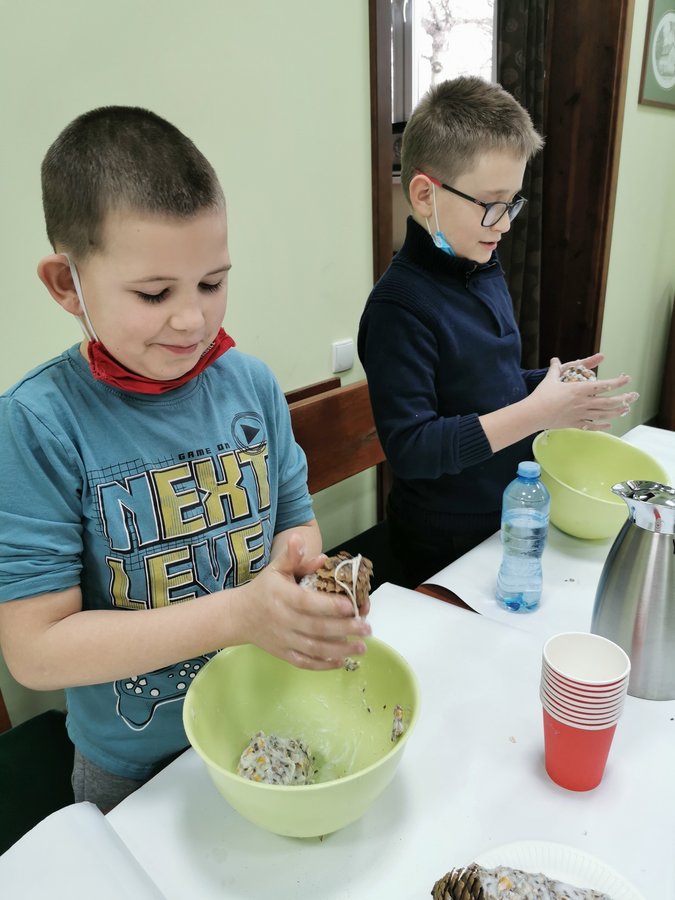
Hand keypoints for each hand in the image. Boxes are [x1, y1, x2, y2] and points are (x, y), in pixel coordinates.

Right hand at [233, 532, 371, 670]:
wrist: (238, 616)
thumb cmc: (263, 589)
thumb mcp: (275, 568)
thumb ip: (292, 556)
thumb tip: (302, 539)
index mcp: (282, 597)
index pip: (307, 603)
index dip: (330, 606)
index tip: (351, 607)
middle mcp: (282, 620)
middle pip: (316, 628)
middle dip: (344, 630)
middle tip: (366, 628)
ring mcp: (283, 639)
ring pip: (313, 648)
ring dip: (340, 650)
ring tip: (361, 647)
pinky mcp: (283, 653)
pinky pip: (304, 662)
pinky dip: (322, 665)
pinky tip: (341, 662)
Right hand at [531, 356, 638, 430]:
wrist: (534, 414)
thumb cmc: (542, 395)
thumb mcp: (550, 379)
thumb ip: (555, 369)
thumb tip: (555, 359)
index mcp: (579, 390)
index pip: (603, 385)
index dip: (617, 382)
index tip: (626, 379)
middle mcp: (583, 402)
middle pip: (609, 402)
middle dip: (624, 398)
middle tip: (634, 396)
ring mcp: (580, 414)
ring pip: (604, 414)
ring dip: (617, 411)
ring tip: (626, 408)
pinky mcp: (575, 424)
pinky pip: (592, 425)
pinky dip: (602, 425)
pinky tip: (610, 424)